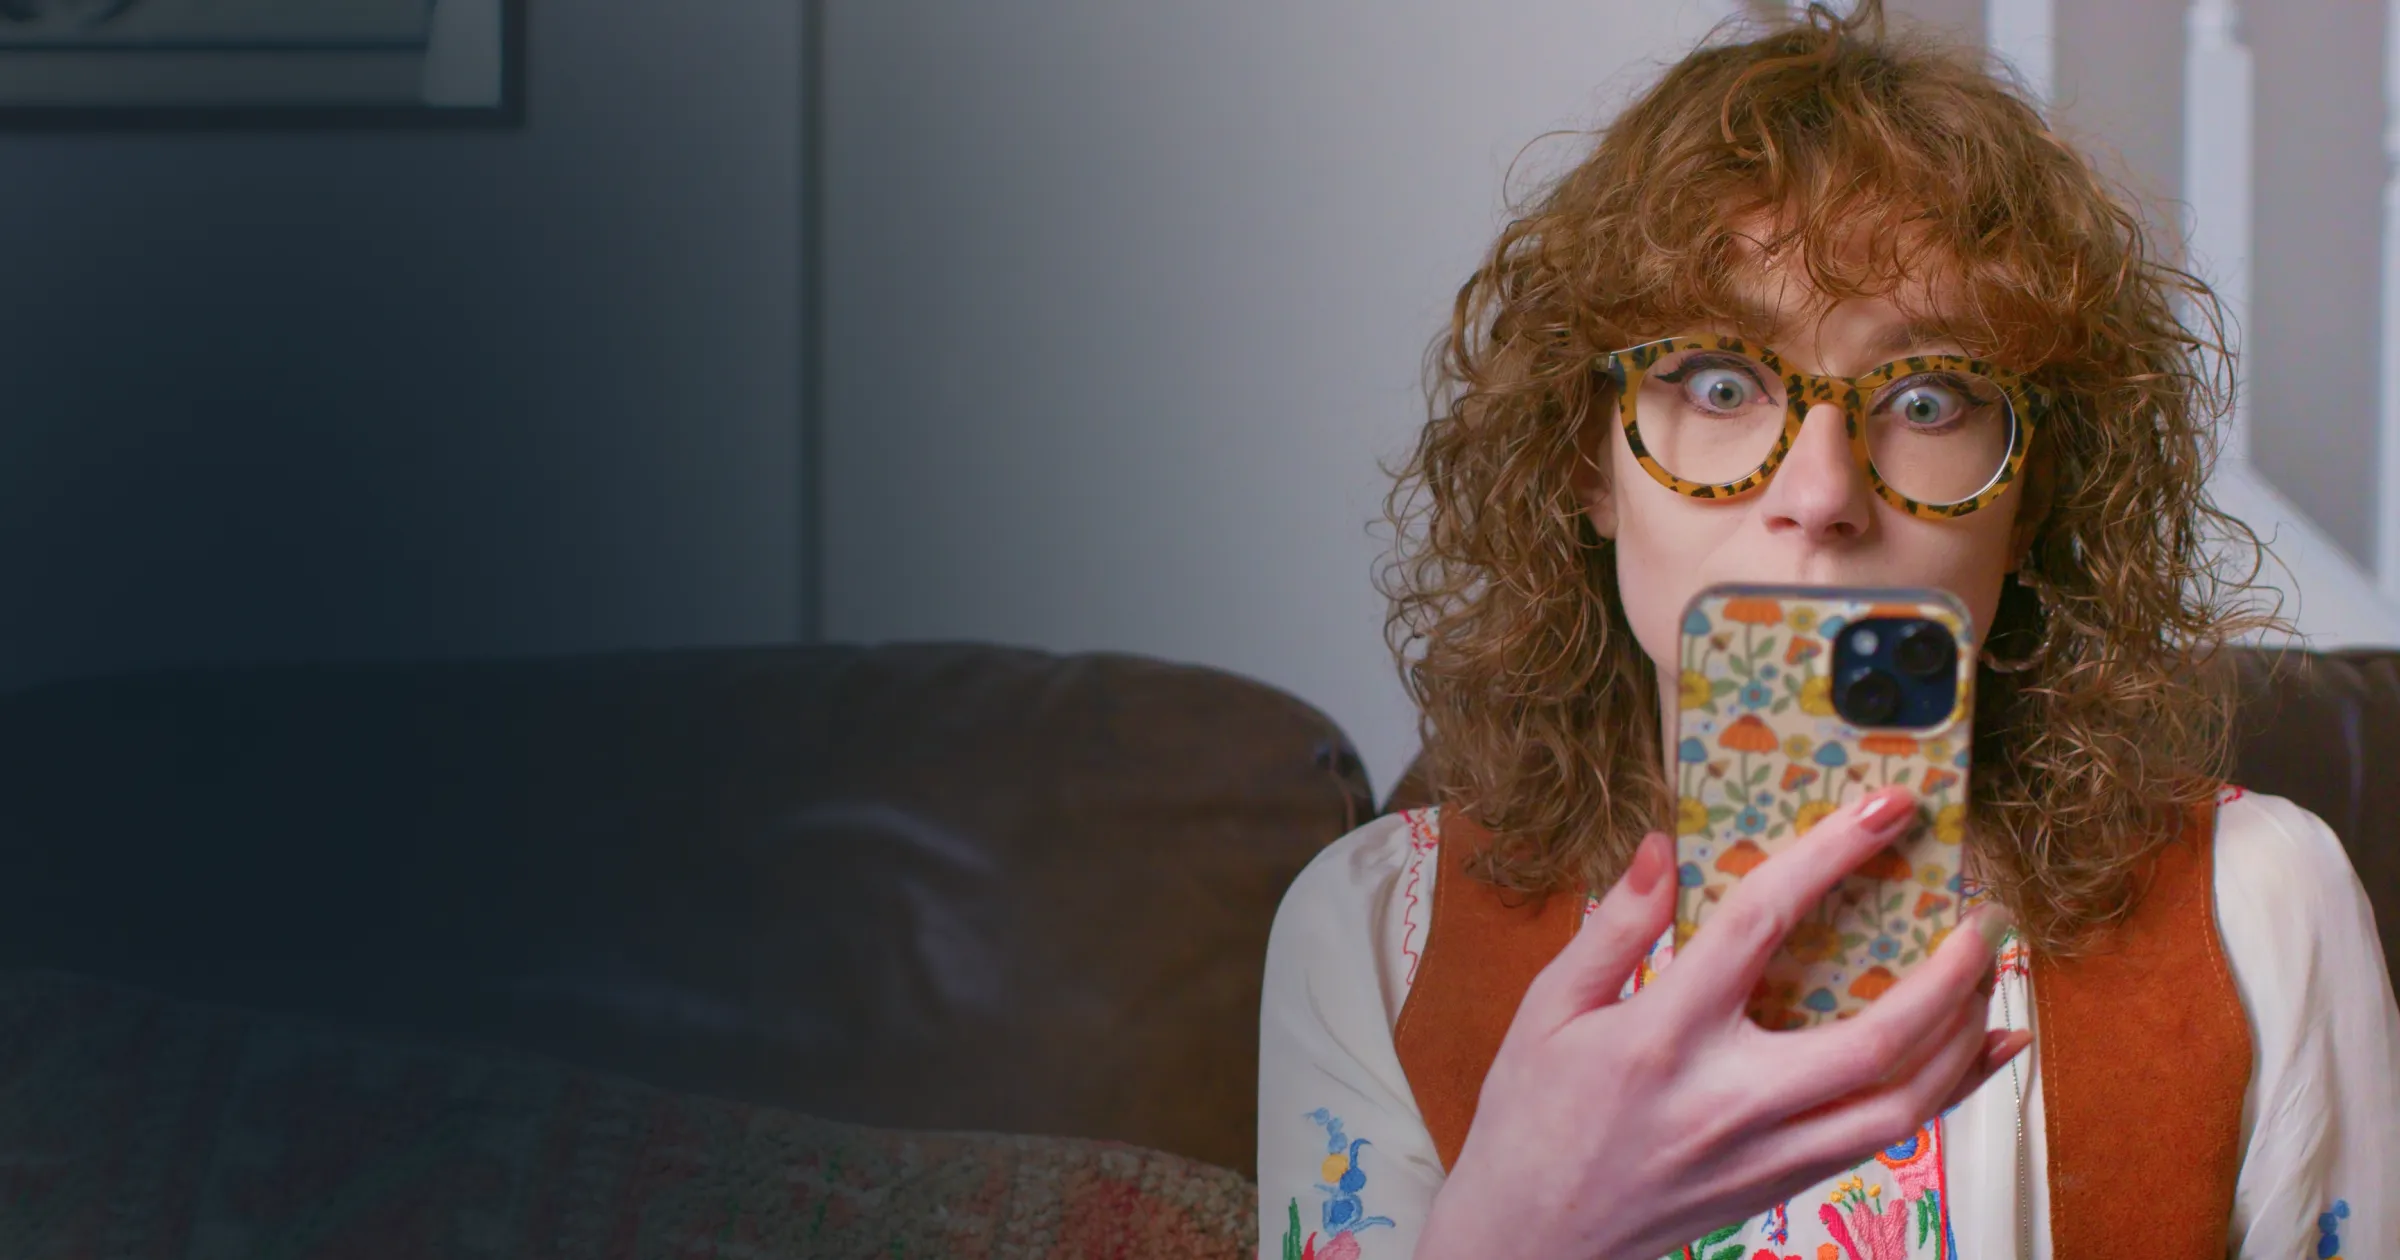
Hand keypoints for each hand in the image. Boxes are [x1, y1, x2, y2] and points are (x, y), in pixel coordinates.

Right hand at [1414, 785, 2023, 1259]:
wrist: (1529, 1241)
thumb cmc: (1529, 1118)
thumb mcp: (1546, 1009)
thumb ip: (1614, 926)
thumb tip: (1664, 848)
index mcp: (1661, 1036)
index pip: (1759, 927)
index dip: (1828, 858)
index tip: (1884, 809)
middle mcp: (1727, 1100)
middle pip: (1873, 1041)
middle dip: (1946, 975)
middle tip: (1981, 916)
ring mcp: (1765, 1154)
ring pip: (1901, 1105)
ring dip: (1965, 1039)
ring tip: (1994, 978)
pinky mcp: (1782, 1189)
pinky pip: (1887, 1139)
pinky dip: (1949, 1092)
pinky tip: (1986, 1054)